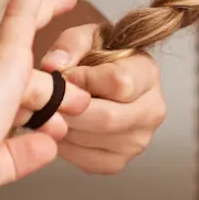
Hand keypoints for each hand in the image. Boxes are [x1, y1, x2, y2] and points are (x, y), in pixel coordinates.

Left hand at [38, 24, 166, 174]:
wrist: (104, 81)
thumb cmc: (96, 56)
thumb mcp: (85, 37)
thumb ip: (70, 45)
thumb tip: (53, 66)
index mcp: (148, 74)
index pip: (119, 83)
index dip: (84, 79)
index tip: (65, 74)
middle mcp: (152, 111)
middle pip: (106, 118)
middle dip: (69, 108)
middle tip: (46, 99)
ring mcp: (138, 141)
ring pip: (91, 140)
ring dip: (63, 126)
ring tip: (51, 110)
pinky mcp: (117, 162)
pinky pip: (85, 160)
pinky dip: (64, 146)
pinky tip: (59, 128)